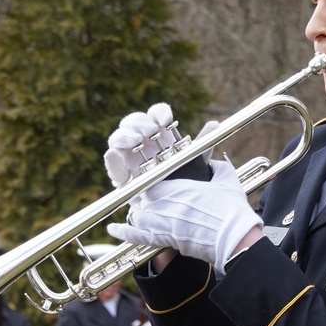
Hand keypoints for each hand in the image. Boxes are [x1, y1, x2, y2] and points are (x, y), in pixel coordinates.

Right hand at [105, 104, 219, 187]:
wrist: (175, 212)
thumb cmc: (183, 184)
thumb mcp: (194, 164)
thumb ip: (202, 146)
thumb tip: (214, 124)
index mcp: (160, 136)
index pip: (156, 116)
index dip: (159, 113)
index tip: (166, 120)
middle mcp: (142, 143)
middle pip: (134, 122)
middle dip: (140, 123)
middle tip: (150, 132)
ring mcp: (128, 158)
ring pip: (119, 138)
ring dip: (125, 135)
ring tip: (136, 140)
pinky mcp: (120, 176)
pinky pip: (112, 166)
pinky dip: (111, 159)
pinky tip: (113, 155)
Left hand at [108, 159, 262, 275]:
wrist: (233, 239)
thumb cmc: (231, 209)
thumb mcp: (226, 178)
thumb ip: (216, 166)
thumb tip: (213, 162)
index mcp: (175, 184)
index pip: (152, 180)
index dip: (153, 186)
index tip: (157, 188)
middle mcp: (163, 201)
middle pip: (143, 198)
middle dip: (148, 202)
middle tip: (158, 207)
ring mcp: (160, 221)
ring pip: (138, 215)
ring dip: (140, 216)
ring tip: (148, 219)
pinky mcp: (162, 240)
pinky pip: (135, 235)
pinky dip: (123, 232)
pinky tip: (112, 229)